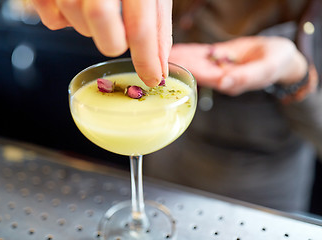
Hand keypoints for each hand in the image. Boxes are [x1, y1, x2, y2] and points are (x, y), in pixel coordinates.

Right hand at [31, 0, 171, 86]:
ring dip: (89, 25)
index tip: (153, 79)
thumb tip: (160, 62)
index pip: (142, 27)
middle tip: (116, 23)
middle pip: (109, 40)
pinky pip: (53, 22)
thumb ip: (157, 23)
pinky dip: (65, 17)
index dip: (148, 59)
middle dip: (115, 42)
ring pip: (80, 30)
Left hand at [169, 36, 307, 95]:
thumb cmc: (277, 64)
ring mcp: (217, 67)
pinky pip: (201, 53)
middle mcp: (219, 77)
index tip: (170, 69)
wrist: (279, 56)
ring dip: (178, 58)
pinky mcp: (218, 57)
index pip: (204, 77)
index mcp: (229, 83)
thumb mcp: (265, 70)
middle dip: (177, 66)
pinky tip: (175, 49)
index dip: (187, 72)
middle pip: (194, 71)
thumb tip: (223, 84)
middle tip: (155, 61)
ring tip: (159, 54)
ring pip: (194, 62)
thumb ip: (245, 78)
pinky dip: (188, 51)